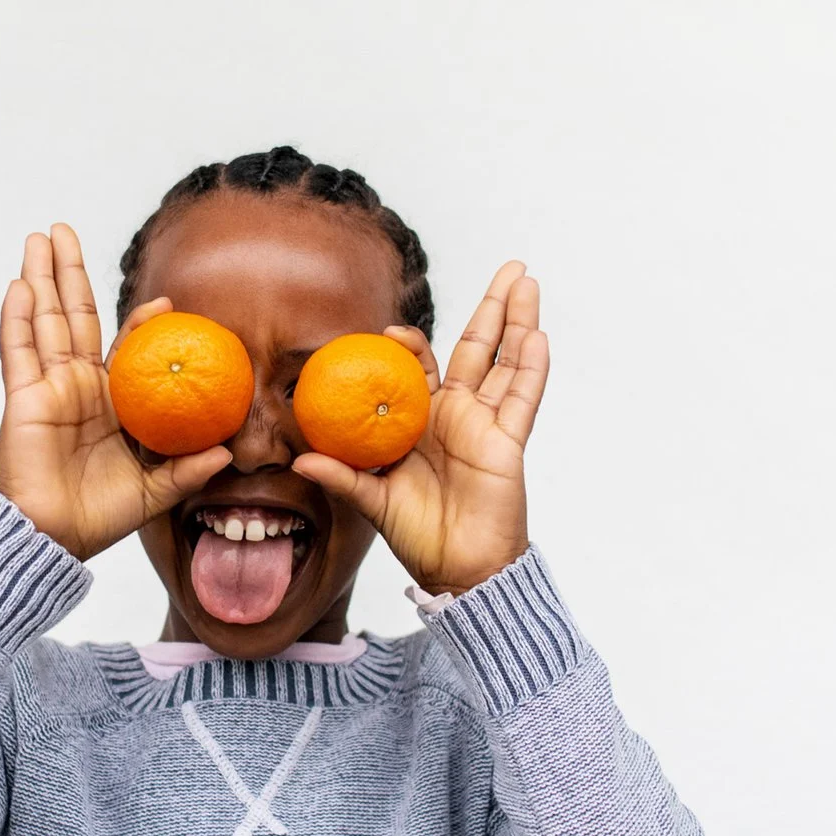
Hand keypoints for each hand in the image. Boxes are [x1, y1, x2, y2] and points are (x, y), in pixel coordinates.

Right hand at [0, 225, 230, 558]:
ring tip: (38, 237)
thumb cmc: (98, 518)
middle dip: (68, 273)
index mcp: (109, 404)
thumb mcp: (155, 490)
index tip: (162, 302)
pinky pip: (18, 350)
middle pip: (71, 317)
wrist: (52, 538)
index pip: (123, 349)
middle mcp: (75, 388)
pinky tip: (19, 284)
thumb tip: (229, 452)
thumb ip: (187, 469)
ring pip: (43, 321)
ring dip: (40, 276)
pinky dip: (17, 317)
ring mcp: (46, 389)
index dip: (139, 322)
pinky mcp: (22, 398)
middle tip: (63, 231)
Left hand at [293, 262, 547, 596]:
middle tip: (508, 268)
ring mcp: (486, 424)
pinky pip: (521, 399)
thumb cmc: (415, 534)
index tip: (393, 332)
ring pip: (506, 362)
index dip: (411, 346)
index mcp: (420, 421)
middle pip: (477, 349)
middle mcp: (456, 415)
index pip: (420, 369)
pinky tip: (536, 335)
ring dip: (519, 321)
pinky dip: (530, 368)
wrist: (456, 567)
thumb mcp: (371, 500)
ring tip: (527, 281)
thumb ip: (341, 476)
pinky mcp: (508, 442)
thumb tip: (299, 459)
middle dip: (491, 308)